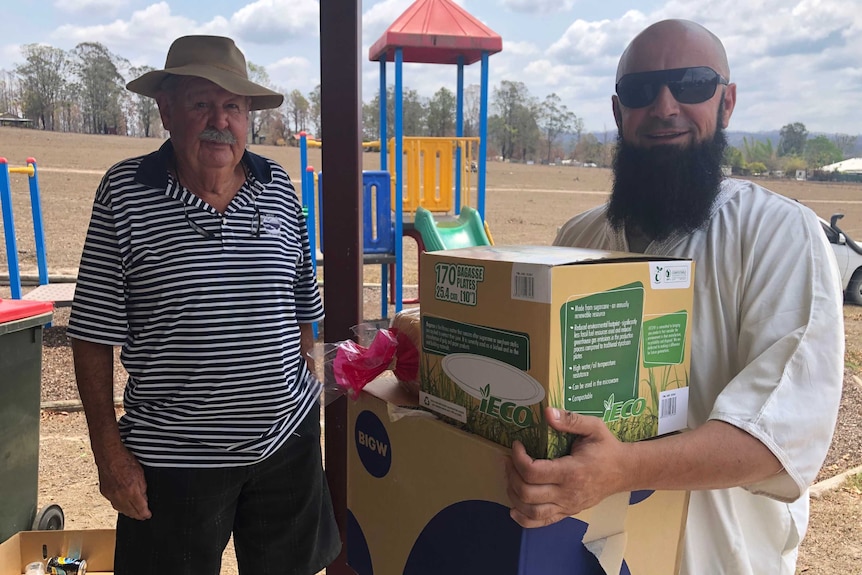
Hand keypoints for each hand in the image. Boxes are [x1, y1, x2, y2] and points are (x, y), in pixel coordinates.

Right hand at [94, 443, 151, 519]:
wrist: (108, 454)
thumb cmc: (125, 460)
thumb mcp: (141, 474)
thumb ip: (143, 489)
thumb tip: (144, 499)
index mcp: (131, 491)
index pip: (140, 509)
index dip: (145, 514)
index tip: (148, 515)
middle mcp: (120, 495)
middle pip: (130, 512)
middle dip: (137, 515)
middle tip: (143, 516)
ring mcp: (111, 495)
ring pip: (120, 509)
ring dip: (128, 512)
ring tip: (134, 513)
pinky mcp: (104, 492)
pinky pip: (113, 503)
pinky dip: (119, 506)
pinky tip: (123, 505)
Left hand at [505, 407, 628, 527]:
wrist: (624, 471)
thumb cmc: (607, 448)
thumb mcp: (594, 427)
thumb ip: (571, 419)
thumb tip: (547, 412)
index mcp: (572, 471)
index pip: (533, 471)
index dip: (517, 458)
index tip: (516, 444)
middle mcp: (568, 493)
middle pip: (527, 493)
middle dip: (511, 474)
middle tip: (508, 459)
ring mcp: (567, 506)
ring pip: (531, 511)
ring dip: (513, 495)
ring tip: (510, 477)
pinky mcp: (568, 513)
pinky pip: (541, 522)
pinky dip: (524, 519)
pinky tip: (514, 508)